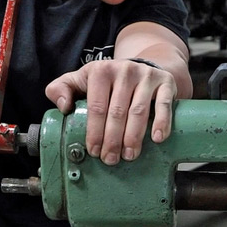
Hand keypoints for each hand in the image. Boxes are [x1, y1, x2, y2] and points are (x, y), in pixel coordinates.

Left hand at [45, 59, 177, 165]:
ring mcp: (146, 75)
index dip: (95, 131)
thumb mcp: (81, 79)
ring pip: (139, 111)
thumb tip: (63, 106)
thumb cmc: (108, 80)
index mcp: (101, 71)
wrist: (140, 67)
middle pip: (117, 112)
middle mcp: (124, 70)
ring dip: (133, 137)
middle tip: (111, 159)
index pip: (96, 106)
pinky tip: (157, 138)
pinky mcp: (165, 82)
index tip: (94, 151)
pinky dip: (161, 122)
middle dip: (113, 140)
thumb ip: (61, 89)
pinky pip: (163, 104)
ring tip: (129, 155)